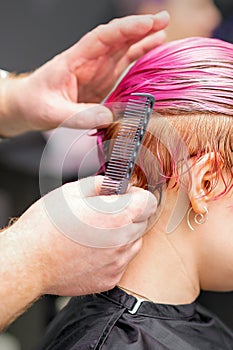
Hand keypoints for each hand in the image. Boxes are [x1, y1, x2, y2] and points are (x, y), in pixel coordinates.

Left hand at [0, 12, 168, 135]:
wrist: (31, 106)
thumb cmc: (37, 104)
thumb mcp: (53, 112)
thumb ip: (80, 116)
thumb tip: (108, 117)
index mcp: (75, 60)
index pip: (102, 37)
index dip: (125, 29)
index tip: (146, 23)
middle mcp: (89, 61)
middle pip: (117, 38)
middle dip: (140, 27)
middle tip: (163, 19)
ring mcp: (98, 70)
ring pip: (123, 49)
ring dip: (143, 40)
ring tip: (163, 32)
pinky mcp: (103, 80)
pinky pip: (124, 65)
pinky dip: (139, 57)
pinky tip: (152, 52)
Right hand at [0, 176, 156, 328]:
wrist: (29, 261)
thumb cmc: (46, 226)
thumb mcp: (72, 192)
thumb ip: (101, 184)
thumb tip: (116, 184)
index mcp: (117, 216)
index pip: (150, 202)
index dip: (138, 195)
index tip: (125, 196)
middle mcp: (122, 242)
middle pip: (142, 222)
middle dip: (129, 214)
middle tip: (105, 213)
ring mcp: (117, 264)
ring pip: (133, 243)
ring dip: (122, 235)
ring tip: (96, 232)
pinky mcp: (109, 279)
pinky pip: (121, 262)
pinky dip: (112, 254)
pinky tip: (91, 250)